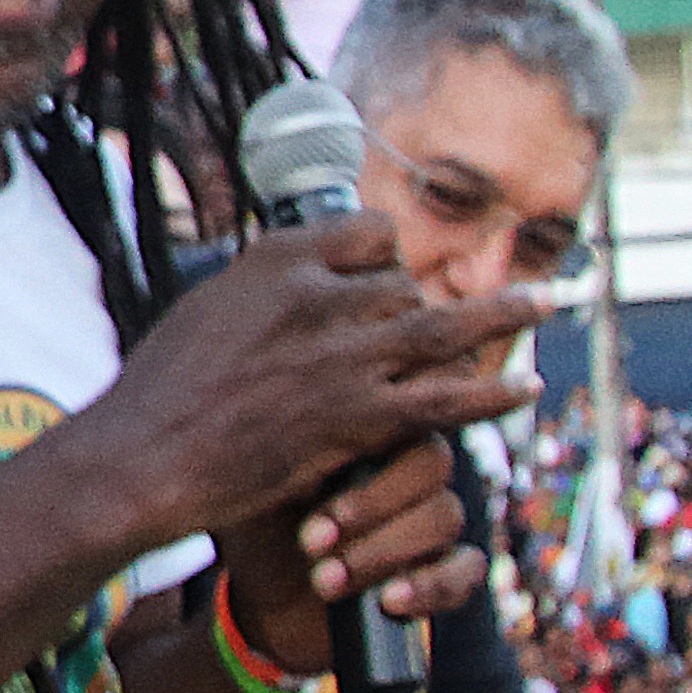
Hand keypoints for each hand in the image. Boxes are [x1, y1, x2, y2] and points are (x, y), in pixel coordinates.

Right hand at [75, 216, 540, 573]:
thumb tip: (301, 281)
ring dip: (506, 311)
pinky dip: (492, 391)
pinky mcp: (356, 416)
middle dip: (426, 309)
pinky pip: (445, 397)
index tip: (391, 279)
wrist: (141, 458)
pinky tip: (525, 386)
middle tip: (443, 327)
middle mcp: (317, 294)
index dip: (387, 260)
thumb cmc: (161, 394)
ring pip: (444, 326)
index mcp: (276, 259)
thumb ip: (265, 290)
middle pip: (406, 286)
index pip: (369, 234)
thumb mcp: (207, 310)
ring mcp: (342, 355)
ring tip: (550, 300)